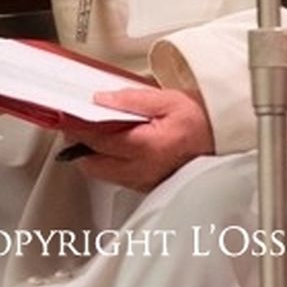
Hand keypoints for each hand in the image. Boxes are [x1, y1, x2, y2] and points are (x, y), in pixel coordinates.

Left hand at [58, 87, 214, 190]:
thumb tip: (102, 100)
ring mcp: (145, 181)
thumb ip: (132, 100)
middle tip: (75, 125)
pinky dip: (108, 163)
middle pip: (93, 164)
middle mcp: (144, 169)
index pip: (98, 140)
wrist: (220, 138)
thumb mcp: (167, 99)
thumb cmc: (198, 120)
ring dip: (92, 155)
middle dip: (79, 145)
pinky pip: (118, 178)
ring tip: (93, 133)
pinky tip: (112, 147)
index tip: (66, 118)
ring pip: (103, 174)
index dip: (77, 128)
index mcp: (147, 147)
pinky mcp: (147, 186)